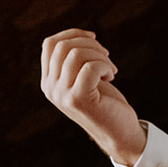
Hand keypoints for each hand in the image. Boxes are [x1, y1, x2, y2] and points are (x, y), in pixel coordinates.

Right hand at [40, 29, 145, 163]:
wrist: (119, 133)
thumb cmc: (105, 102)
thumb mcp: (84, 78)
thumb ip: (74, 61)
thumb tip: (78, 35)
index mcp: (48, 81)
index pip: (50, 44)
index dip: (73, 34)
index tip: (93, 38)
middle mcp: (50, 88)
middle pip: (63, 46)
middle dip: (90, 44)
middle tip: (106, 56)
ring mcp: (62, 95)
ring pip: (77, 54)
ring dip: (101, 56)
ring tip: (110, 69)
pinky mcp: (78, 100)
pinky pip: (90, 67)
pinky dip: (106, 66)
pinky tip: (112, 76)